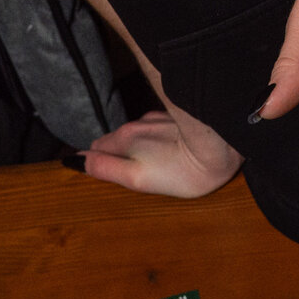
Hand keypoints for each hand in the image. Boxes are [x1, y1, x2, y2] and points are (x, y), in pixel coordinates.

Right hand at [69, 110, 243, 197]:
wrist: (223, 148)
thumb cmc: (183, 171)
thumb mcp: (137, 179)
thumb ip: (105, 169)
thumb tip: (76, 161)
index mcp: (125, 138)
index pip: (96, 148)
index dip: (96, 161)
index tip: (103, 173)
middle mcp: (138, 123)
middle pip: (116, 140)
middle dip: (116, 154)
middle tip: (129, 175)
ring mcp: (159, 119)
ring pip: (137, 133)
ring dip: (138, 146)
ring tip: (151, 165)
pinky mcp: (177, 120)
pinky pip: (156, 130)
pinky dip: (156, 140)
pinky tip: (170, 151)